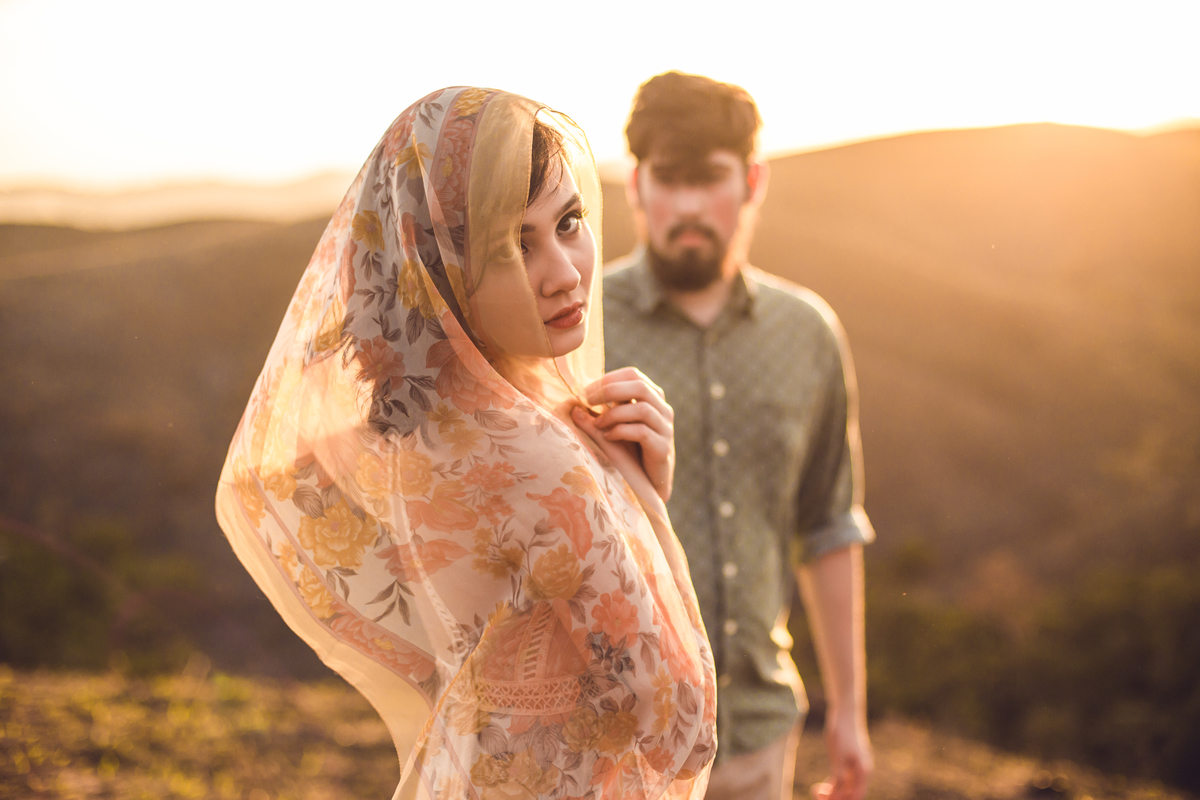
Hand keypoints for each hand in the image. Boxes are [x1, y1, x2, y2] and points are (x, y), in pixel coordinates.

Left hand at [576, 367, 674, 502]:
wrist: (651, 483)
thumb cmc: (630, 450)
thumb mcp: (613, 427)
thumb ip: (598, 414)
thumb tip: (573, 406)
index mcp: (652, 398)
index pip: (633, 375)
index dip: (608, 378)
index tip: (586, 390)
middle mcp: (662, 409)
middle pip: (639, 387)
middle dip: (609, 390)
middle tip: (587, 400)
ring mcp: (665, 428)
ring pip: (642, 409)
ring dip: (614, 414)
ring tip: (597, 423)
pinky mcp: (662, 448)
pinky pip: (642, 432)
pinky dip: (621, 431)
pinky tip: (608, 437)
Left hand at [810, 709, 871, 799]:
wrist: (844, 712)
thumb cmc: (842, 733)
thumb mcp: (838, 757)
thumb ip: (840, 778)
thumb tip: (837, 796)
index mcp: (864, 773)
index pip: (855, 797)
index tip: (823, 798)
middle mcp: (862, 772)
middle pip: (850, 794)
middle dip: (835, 797)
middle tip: (815, 794)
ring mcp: (856, 767)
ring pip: (846, 788)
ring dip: (832, 792)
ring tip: (815, 790)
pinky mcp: (849, 762)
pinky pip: (843, 779)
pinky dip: (833, 784)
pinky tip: (821, 785)